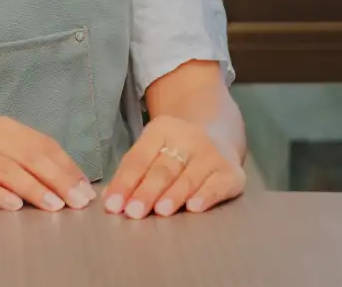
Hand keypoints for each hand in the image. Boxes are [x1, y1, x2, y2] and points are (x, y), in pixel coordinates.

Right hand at [0, 117, 97, 211]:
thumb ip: (21, 156)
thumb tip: (58, 178)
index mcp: (7, 128)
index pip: (44, 145)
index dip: (67, 166)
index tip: (84, 186)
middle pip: (33, 157)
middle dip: (60, 179)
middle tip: (78, 199)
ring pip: (11, 171)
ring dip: (35, 189)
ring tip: (54, 205)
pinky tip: (13, 205)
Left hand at [103, 115, 245, 218]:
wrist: (218, 135)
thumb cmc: (175, 151)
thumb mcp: (151, 150)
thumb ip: (131, 173)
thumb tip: (110, 200)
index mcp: (162, 129)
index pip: (139, 158)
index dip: (125, 182)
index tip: (113, 205)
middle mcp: (189, 137)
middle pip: (163, 168)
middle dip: (147, 191)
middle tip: (133, 212)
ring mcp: (212, 154)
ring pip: (188, 177)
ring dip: (173, 195)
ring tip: (160, 211)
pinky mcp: (231, 172)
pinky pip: (217, 186)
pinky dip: (206, 196)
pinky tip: (194, 207)